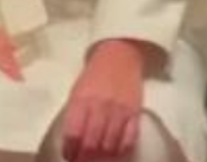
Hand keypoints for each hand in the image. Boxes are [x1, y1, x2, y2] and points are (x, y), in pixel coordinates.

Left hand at [61, 39, 151, 161]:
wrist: (120, 55)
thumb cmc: (95, 76)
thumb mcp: (77, 92)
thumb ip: (74, 116)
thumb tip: (71, 143)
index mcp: (81, 101)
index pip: (73, 135)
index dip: (70, 151)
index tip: (70, 156)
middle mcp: (100, 106)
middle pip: (91, 144)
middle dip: (85, 159)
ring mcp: (119, 110)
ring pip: (110, 144)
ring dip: (103, 157)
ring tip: (99, 159)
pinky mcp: (135, 112)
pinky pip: (129, 138)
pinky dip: (122, 150)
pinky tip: (117, 152)